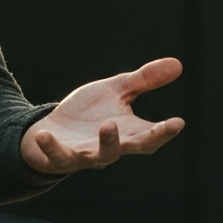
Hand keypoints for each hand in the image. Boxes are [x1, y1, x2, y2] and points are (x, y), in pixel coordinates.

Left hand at [21, 58, 184, 173]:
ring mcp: (86, 154)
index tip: (178, 122)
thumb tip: (178, 64)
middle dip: (146, 139)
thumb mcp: (117, 91)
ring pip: (101, 156)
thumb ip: (145, 81)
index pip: (150, 135)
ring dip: (106, 143)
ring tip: (108, 125)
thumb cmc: (88, 114)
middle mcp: (110, 147)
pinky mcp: (60, 157)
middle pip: (133, 147)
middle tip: (158, 130)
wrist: (50, 129)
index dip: (165, 131)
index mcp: (127, 132)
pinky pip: (57, 156)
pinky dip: (51, 148)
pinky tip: (44, 134)